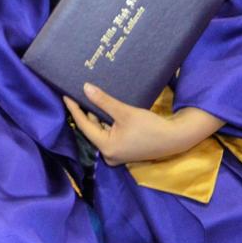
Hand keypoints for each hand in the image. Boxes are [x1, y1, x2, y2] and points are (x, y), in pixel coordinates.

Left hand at [64, 83, 224, 166]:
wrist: (176, 138)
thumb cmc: (150, 127)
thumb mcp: (124, 112)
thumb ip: (103, 101)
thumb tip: (85, 88)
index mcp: (106, 148)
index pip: (84, 125)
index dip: (74, 109)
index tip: (65, 94)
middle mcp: (108, 154)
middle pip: (91, 129)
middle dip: (84, 112)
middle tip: (75, 94)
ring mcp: (116, 154)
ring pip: (100, 131)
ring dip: (95, 116)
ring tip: (86, 98)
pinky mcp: (123, 150)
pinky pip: (108, 134)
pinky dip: (104, 122)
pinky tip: (101, 108)